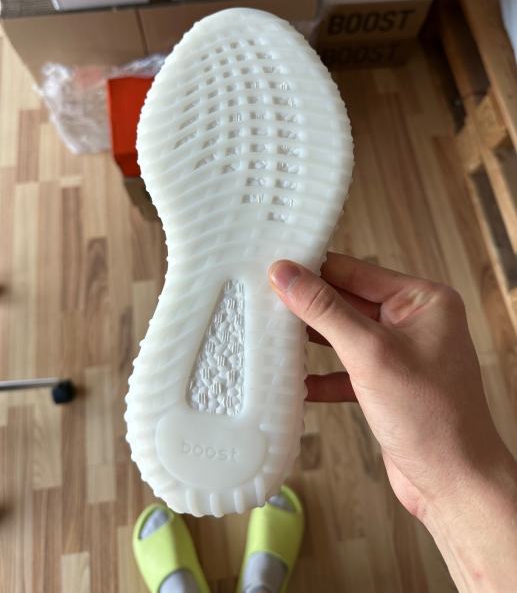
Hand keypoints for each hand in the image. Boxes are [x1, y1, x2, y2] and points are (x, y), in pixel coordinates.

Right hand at [269, 253, 516, 591]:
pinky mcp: (386, 383)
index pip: (356, 272)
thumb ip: (325, 310)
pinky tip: (294, 381)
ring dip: (310, 339)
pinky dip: (322, 374)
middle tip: (262, 299)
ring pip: (343, 335)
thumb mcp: (370, 353)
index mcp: (423, 300)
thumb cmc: (429, 415)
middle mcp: (414, 321)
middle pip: (347, 301)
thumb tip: (285, 274)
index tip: (273, 266)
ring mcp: (400, 353)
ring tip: (269, 333)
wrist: (453, 484)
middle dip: (307, 305)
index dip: (314, 269)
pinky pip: (346, 368)